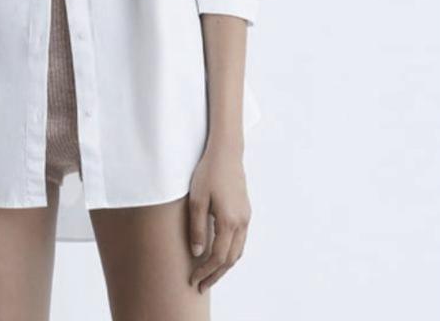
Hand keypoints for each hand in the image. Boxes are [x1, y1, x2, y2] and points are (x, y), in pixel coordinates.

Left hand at [187, 143, 251, 291]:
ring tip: (210, 274)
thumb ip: (198, 227)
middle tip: (201, 286)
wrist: (226, 153)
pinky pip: (240, 240)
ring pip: (238, 251)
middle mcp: (241, 223)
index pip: (217, 257)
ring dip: (224, 265)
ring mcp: (245, 217)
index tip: (193, 280)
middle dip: (216, 275)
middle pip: (230, 259)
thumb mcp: (197, 199)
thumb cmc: (208, 173)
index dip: (205, 271)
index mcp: (229, 221)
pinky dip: (231, 253)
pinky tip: (220, 253)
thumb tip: (198, 253)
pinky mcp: (245, 211)